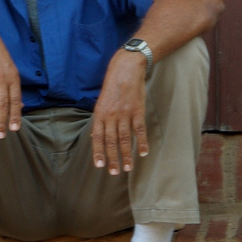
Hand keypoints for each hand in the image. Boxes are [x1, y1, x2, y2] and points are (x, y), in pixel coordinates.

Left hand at [90, 53, 148, 174]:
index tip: (100, 165)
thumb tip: (98, 136)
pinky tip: (144, 153)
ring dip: (126, 154)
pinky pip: (139, 129)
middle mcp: (110, 115)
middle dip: (112, 158)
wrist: (125, 69)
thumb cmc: (112, 86)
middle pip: (111, 141)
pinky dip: (142, 142)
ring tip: (127, 168)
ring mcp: (124, 113)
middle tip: (114, 173)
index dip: (98, 152)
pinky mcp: (137, 110)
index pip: (97, 137)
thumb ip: (101, 119)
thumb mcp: (102, 101)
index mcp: (99, 113)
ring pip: (125, 138)